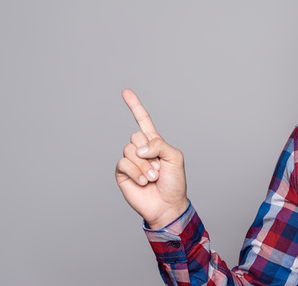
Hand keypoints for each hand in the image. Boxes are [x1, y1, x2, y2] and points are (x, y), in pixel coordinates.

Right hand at [115, 89, 188, 228]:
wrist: (167, 205)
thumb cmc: (174, 182)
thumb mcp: (175, 157)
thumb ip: (159, 144)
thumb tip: (138, 148)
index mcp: (154, 142)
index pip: (143, 120)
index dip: (134, 106)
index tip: (126, 91)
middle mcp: (140, 149)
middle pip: (136, 135)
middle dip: (150, 152)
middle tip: (159, 168)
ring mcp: (130, 160)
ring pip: (130, 149)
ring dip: (145, 166)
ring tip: (153, 177)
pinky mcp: (122, 173)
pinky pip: (124, 163)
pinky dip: (136, 172)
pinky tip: (144, 182)